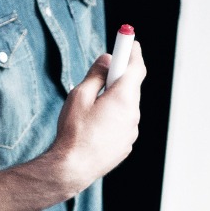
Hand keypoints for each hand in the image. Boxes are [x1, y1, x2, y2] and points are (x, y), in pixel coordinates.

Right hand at [46, 48, 144, 192]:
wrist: (73, 168)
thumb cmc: (73, 131)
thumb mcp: (79, 96)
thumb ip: (96, 75)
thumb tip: (107, 60)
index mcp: (122, 98)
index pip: (136, 67)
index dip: (133, 53)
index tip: (129, 43)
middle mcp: (132, 114)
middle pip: (131, 87)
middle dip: (119, 78)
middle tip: (104, 72)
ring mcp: (131, 131)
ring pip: (126, 107)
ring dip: (114, 101)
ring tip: (91, 109)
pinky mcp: (125, 145)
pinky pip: (122, 124)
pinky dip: (113, 119)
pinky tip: (94, 127)